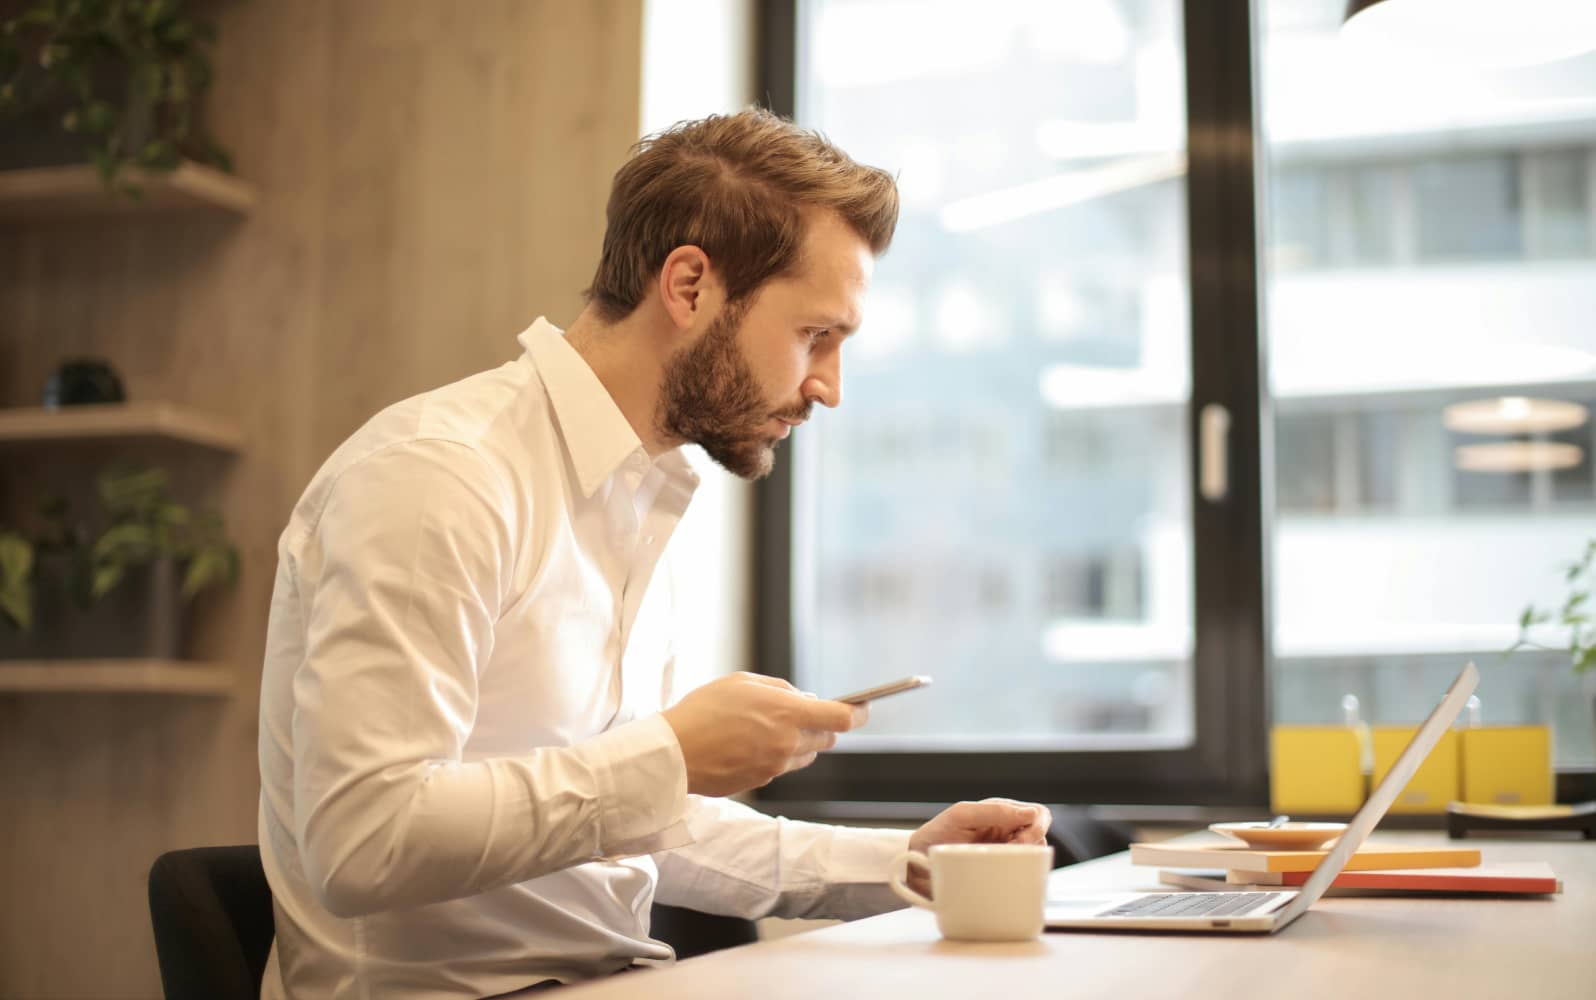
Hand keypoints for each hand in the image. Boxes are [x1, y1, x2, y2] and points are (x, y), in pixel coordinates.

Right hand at [661, 672, 866, 796]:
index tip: (863, 707)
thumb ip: (781, 689)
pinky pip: (782, 767)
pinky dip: (776, 755)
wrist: (673, 753)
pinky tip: (749, 744)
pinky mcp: (762, 782)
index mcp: (788, 714)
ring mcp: (776, 767)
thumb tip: (805, 699)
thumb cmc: (704, 710)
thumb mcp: (743, 682)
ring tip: (766, 728)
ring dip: (799, 742)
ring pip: (805, 755)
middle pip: (827, 738)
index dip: (859, 712)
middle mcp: (788, 744)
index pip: (842, 718)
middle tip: (799, 712)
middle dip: (821, 725)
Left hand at [905, 799, 1050, 897]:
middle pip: (1041, 836)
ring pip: (1035, 857)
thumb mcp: (961, 816)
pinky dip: (1022, 878)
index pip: (1038, 814)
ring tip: (1003, 864)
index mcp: (1001, 813)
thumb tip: (1031, 815)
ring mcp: (1005, 855)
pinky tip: (1007, 880)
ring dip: (1027, 861)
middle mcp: (1007, 833)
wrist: (915, 864)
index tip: (1020, 839)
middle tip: (1012, 852)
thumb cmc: (936, 835)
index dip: (1037, 825)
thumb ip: (994, 811)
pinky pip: (1023, 876)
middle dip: (1033, 844)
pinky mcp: (1001, 875)